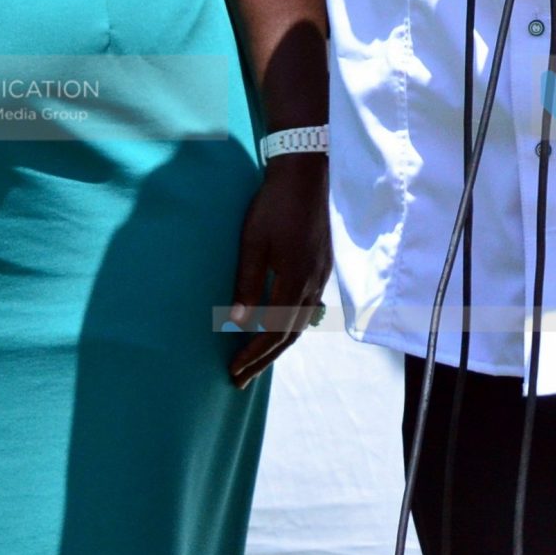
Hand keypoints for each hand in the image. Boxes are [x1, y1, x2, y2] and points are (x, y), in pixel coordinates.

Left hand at [226, 155, 332, 389]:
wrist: (306, 175)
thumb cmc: (273, 206)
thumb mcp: (253, 244)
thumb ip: (248, 284)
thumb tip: (239, 323)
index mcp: (295, 280)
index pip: (274, 332)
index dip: (253, 355)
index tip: (233, 371)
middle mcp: (313, 284)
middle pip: (291, 335)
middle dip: (265, 359)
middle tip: (241, 379)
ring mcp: (321, 275)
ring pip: (302, 323)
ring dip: (278, 345)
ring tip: (257, 360)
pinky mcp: (322, 265)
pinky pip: (308, 307)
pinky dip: (291, 326)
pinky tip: (280, 327)